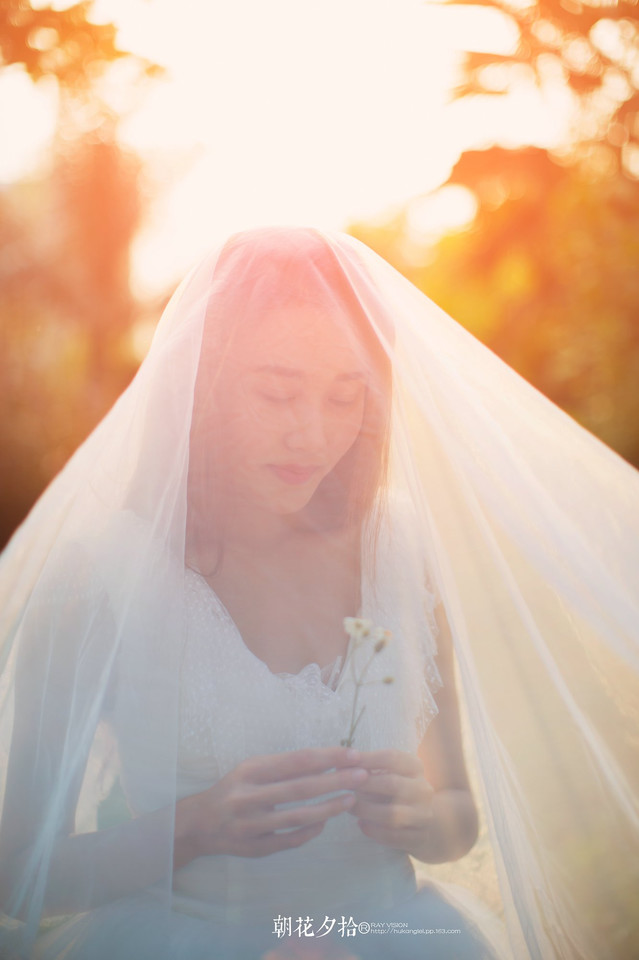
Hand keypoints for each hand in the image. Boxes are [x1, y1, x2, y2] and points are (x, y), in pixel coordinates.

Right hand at [175, 747, 369, 861]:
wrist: (199, 824)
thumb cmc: (234, 789)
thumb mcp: (251, 770)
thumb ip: (283, 766)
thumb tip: (327, 761)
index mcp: (250, 771)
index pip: (296, 761)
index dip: (327, 758)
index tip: (353, 754)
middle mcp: (249, 797)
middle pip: (300, 788)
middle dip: (335, 780)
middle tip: (363, 775)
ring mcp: (251, 825)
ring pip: (298, 817)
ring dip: (329, 808)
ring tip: (352, 799)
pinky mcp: (255, 848)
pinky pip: (289, 840)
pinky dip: (310, 831)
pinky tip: (326, 822)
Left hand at [345, 748, 434, 854]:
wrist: (424, 818)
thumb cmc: (396, 789)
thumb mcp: (387, 772)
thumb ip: (366, 768)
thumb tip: (338, 764)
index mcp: (415, 767)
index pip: (392, 758)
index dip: (367, 759)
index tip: (344, 762)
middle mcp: (423, 789)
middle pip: (392, 784)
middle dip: (364, 784)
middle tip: (344, 785)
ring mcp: (424, 814)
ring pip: (392, 814)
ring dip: (366, 810)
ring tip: (349, 808)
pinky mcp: (420, 837)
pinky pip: (393, 836)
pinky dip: (374, 831)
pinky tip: (361, 824)